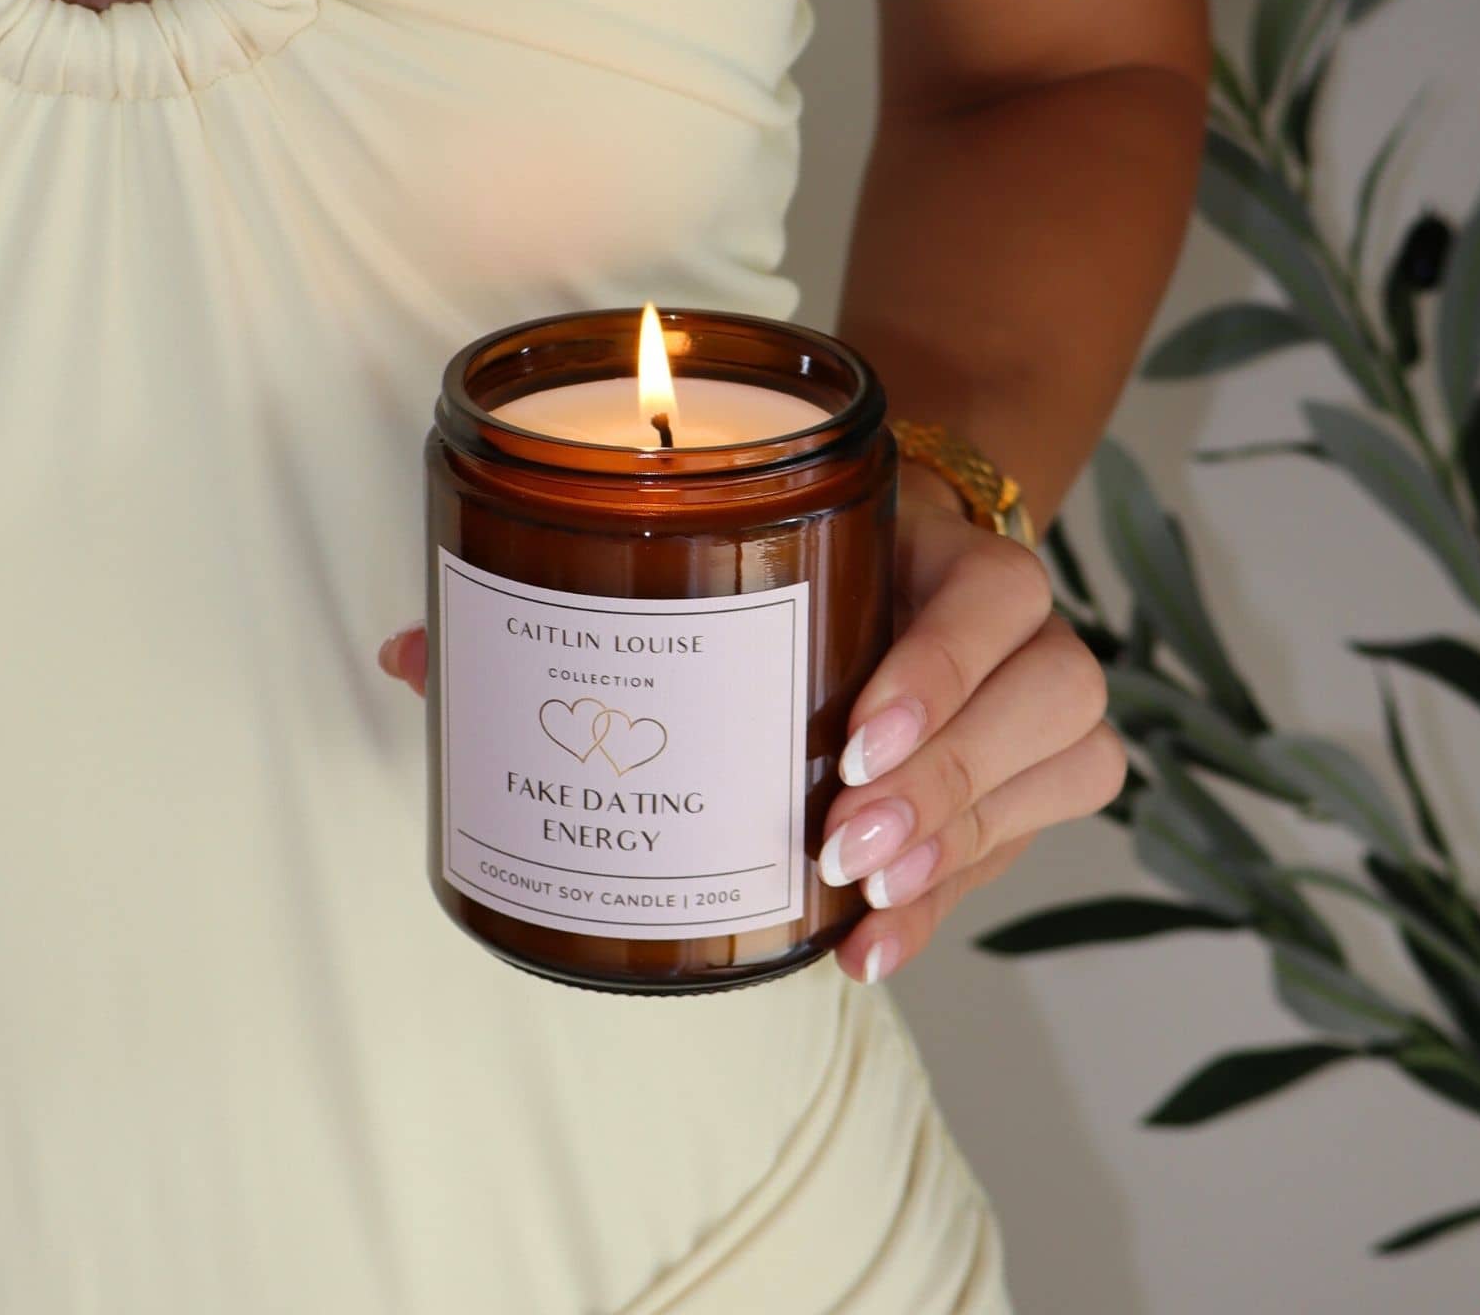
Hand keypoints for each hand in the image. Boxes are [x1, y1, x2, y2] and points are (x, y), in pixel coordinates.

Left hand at [375, 466, 1124, 987]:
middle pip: (1044, 690)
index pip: (992, 592)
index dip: (938, 670)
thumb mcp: (725, 535)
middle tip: (834, 840)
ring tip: (861, 891)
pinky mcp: (1031, 769)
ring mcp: (1037, 694)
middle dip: (942, 780)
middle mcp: (1013, 616)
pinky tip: (873, 944)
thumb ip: (580, 588)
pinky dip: (961, 892)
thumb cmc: (796, 546)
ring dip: (964, 834)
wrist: (905, 539)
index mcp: (940, 539)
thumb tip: (411, 652)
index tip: (847, 744)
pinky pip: (1040, 829)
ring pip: (1068, 758)